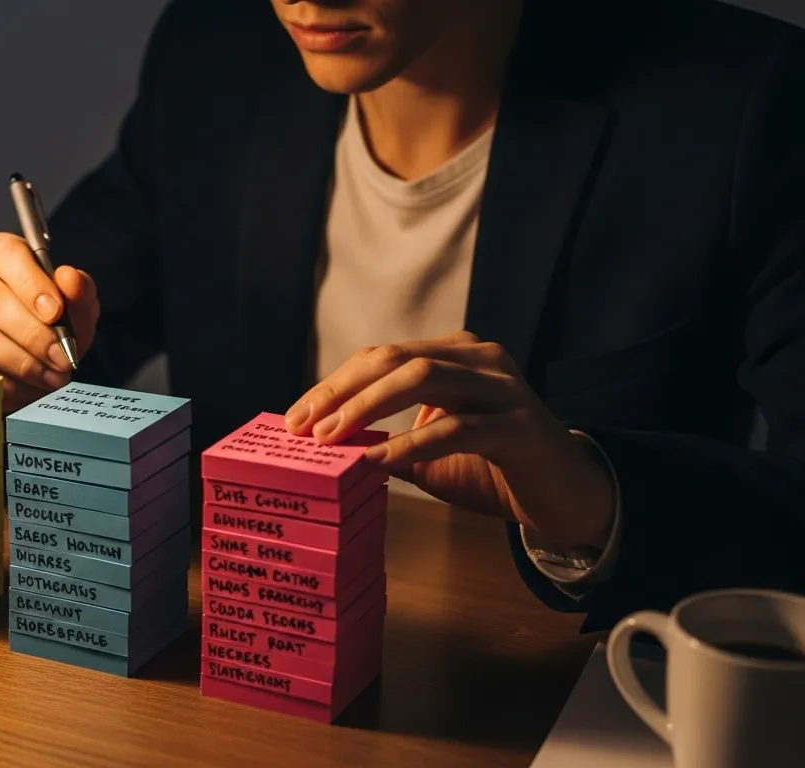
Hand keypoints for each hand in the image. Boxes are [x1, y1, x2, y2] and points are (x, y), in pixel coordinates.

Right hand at [0, 233, 99, 411]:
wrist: (31, 351)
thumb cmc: (50, 320)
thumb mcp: (76, 305)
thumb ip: (79, 290)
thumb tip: (69, 279)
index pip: (7, 255)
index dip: (32, 285)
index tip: (56, 314)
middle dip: (31, 335)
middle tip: (61, 359)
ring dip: (18, 363)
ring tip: (49, 379)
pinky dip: (0, 383)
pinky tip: (26, 389)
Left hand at [285, 331, 615, 548]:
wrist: (565, 494)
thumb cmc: (492, 469)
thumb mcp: (430, 452)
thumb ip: (387, 440)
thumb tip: (329, 446)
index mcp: (455, 354)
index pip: (382, 356)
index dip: (334, 383)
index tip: (294, 416)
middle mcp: (480, 358)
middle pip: (395, 359)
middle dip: (342, 391)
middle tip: (303, 425)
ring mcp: (503, 388)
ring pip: (422, 378)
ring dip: (368, 408)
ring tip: (331, 438)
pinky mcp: (519, 426)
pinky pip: (455, 428)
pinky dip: (409, 444)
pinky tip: (377, 462)